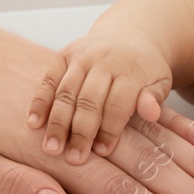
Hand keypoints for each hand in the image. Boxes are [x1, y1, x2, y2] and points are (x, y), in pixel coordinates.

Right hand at [27, 25, 193, 163]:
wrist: (130, 35)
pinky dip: (39, 102)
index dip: (110, 129)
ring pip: (66, 92)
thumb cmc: (145, 70)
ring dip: (57, 122)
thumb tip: (151, 113)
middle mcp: (104, 60)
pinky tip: (33, 124)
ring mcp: (81, 56)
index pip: (117, 104)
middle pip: (89, 100)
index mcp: (131, 69)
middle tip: (74, 158)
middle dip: (80, 131)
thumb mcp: (160, 82)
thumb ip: (154, 99)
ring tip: (51, 149)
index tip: (102, 153)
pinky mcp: (63, 55)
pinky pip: (48, 80)